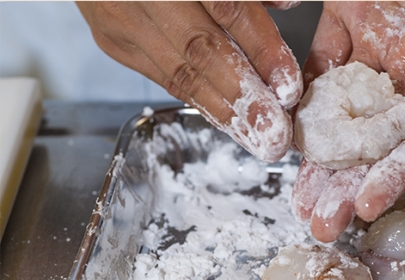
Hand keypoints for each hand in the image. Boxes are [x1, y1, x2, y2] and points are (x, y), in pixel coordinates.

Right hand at [77, 1, 302, 162]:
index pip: (228, 7)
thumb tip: (289, 4)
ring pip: (179, 73)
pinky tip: (227, 122)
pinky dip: (200, 100)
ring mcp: (123, 17)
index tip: (289, 86)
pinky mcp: (113, 40)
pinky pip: (163, 78)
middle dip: (243, 97)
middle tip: (274, 133)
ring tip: (256, 140)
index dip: (262, 49)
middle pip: (200, 50)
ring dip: (223, 112)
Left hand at [291, 1, 404, 241]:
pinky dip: (303, 97)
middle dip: (348, 183)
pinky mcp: (347, 18)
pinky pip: (321, 66)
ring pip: (343, 112)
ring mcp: (376, 45)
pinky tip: (286, 129)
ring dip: (320, 154)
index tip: (366, 206)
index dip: (395, 174)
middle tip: (321, 221)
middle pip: (376, 140)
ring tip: (299, 195)